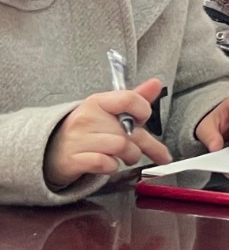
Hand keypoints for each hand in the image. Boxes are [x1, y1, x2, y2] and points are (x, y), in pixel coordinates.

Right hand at [44, 78, 171, 190]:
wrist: (52, 150)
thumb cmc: (88, 130)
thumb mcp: (109, 110)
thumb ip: (134, 99)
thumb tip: (156, 82)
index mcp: (97, 102)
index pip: (129, 99)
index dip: (143, 110)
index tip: (143, 120)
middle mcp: (86, 118)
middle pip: (129, 130)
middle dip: (145, 144)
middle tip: (146, 150)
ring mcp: (77, 139)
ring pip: (121, 147)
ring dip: (130, 156)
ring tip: (126, 157)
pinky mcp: (73, 160)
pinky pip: (105, 164)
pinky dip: (113, 167)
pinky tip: (110, 164)